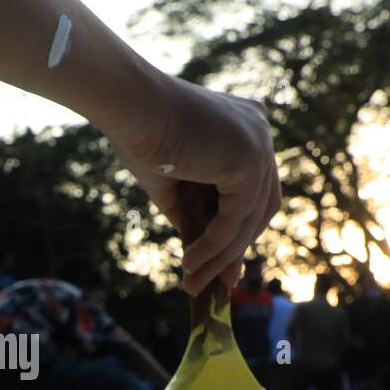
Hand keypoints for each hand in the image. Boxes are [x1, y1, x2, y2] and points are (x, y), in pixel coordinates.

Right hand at [108, 72, 280, 295]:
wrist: (129, 106)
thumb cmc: (139, 135)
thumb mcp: (171, 182)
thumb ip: (193, 211)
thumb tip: (203, 253)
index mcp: (245, 131)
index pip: (252, 190)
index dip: (238, 230)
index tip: (222, 264)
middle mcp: (259, 134)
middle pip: (259, 206)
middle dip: (235, 249)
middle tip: (215, 283)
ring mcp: (259, 145)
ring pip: (247, 219)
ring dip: (220, 257)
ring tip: (193, 282)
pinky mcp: (249, 160)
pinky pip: (234, 220)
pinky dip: (213, 247)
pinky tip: (190, 264)